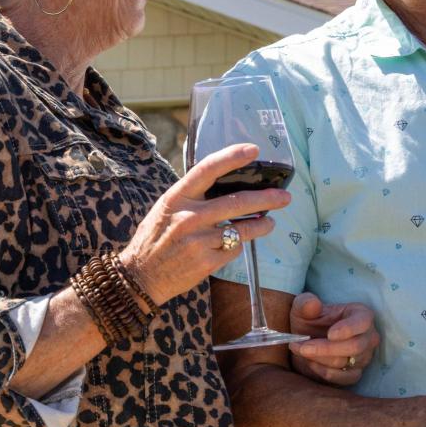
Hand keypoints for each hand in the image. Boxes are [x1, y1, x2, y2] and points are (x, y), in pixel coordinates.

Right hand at [119, 143, 289, 304]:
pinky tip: (237, 243)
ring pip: (242, 229)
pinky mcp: (206, 262)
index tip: (254, 150)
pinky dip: (238, 245)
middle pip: (236, 202)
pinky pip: (233, 249)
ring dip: (262, 225)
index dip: (232, 157)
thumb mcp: (166, 208)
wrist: (141, 276)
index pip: (208, 169)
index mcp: (176, 197)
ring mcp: (198, 241)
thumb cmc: (155, 238)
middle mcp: (188, 217)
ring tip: (270, 222)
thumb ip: (192, 196)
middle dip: (266, 199)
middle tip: (284, 197)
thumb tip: (226, 183)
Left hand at [286, 292, 379, 387]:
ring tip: (300, 351)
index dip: (348, 329)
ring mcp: (364, 357)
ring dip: (319, 359)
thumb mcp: (302, 309)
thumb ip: (305, 303)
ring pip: (346, 362)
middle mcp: (368, 337)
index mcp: (360, 314)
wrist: (305, 342)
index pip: (362, 322)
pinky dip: (325, 372)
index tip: (330, 334)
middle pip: (355, 346)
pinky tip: (310, 363)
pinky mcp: (355, 373)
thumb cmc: (308, 321)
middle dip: (325, 348)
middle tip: (302, 347)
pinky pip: (344, 378)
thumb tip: (313, 303)